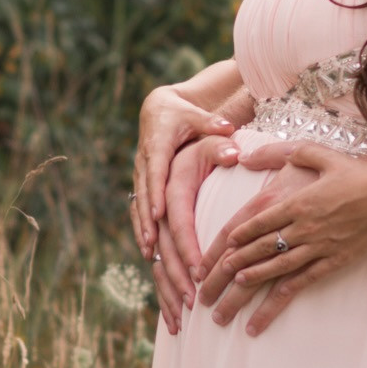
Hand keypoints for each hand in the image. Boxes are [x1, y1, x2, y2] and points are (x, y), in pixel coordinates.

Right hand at [131, 84, 236, 259]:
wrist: (157, 110)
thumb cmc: (182, 114)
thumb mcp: (196, 115)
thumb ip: (211, 123)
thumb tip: (229, 130)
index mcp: (158, 146)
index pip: (156, 173)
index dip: (155, 194)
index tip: (159, 215)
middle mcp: (145, 164)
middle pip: (144, 198)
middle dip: (150, 225)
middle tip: (156, 247)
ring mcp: (140, 176)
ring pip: (138, 208)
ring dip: (144, 234)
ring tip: (150, 257)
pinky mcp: (141, 185)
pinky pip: (138, 212)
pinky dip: (142, 231)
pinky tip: (148, 254)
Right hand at [150, 134, 238, 331]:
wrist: (157, 116)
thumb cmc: (184, 122)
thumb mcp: (199, 122)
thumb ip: (216, 134)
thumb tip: (234, 151)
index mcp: (163, 174)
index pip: (175, 214)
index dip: (185, 242)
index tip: (197, 267)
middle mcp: (151, 196)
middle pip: (162, 242)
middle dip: (176, 273)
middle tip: (192, 301)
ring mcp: (147, 210)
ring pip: (152, 255)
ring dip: (165, 286)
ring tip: (179, 318)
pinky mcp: (149, 221)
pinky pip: (152, 258)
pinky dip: (160, 284)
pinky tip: (169, 314)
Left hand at [197, 141, 366, 334]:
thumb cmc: (354, 172)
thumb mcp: (317, 152)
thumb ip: (281, 152)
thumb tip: (247, 154)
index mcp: (297, 202)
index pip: (258, 222)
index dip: (237, 236)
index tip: (220, 248)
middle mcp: (304, 226)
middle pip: (261, 248)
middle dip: (234, 264)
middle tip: (214, 278)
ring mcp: (319, 246)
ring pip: (278, 267)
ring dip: (253, 280)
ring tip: (233, 291)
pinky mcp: (334, 261)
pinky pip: (304, 279)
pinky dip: (284, 293)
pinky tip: (270, 303)